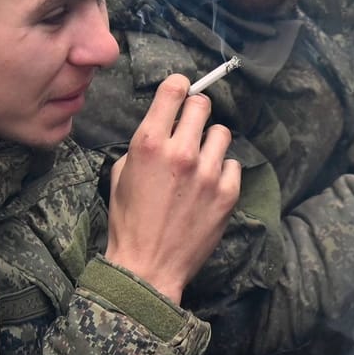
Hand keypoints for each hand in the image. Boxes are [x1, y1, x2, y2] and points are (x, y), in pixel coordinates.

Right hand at [105, 74, 241, 303]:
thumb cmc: (128, 223)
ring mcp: (208, 173)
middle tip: (190, 128)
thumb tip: (161, 130)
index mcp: (149, 143)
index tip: (181, 92)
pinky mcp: (227, 193)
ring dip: (210, 143)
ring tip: (200, 162)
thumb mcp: (121, 175)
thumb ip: (142, 146)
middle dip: (195, 112)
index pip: (174, 90)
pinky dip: (222, 172)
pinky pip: (232, 165)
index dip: (179, 87)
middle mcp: (182, 152)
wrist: (147, 267)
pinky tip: (209, 186)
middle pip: (202, 105)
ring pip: (222, 134)